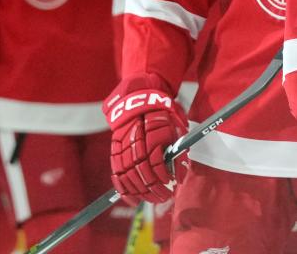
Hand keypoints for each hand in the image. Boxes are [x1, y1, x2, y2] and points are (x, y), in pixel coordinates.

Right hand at [103, 74, 188, 203]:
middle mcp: (135, 137)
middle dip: (153, 187)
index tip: (172, 183)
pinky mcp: (114, 149)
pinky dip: (123, 188)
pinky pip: (116, 172)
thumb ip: (177, 143)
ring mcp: (122, 144)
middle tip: (164, 197)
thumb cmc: (163, 110)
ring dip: (141, 191)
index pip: (155, 157)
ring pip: (128, 173)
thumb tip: (181, 168)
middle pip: (141, 169)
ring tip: (153, 200)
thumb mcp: (176, 120)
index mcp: (152, 129)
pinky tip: (132, 200)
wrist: (140, 95)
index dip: (163, 173)